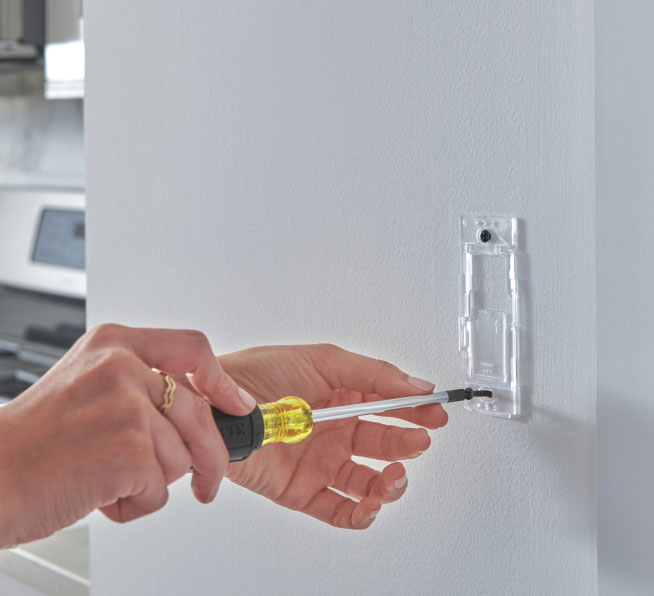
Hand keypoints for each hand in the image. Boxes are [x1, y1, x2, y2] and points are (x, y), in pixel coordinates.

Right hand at [0, 324, 254, 546]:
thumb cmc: (34, 441)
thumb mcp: (87, 387)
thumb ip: (140, 388)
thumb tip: (198, 412)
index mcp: (114, 345)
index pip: (192, 348)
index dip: (222, 380)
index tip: (237, 403)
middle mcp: (122, 367)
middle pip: (200, 413)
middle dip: (210, 456)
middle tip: (207, 482)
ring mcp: (126, 406)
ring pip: (181, 456)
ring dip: (152, 482)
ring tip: (106, 479)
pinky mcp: (128, 449)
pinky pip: (161, 489)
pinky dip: (136, 504)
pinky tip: (100, 495)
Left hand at [218, 344, 447, 529]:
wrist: (213, 405)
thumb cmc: (257, 373)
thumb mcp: (322, 360)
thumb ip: (372, 374)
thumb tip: (417, 384)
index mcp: (342, 396)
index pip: (390, 407)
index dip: (416, 412)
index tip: (436, 412)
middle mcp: (335, 430)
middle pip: (384, 445)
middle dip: (407, 445)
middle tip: (419, 439)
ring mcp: (320, 462)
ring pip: (368, 482)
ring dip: (389, 484)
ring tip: (393, 476)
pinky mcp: (302, 491)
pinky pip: (338, 509)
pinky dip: (359, 515)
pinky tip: (369, 505)